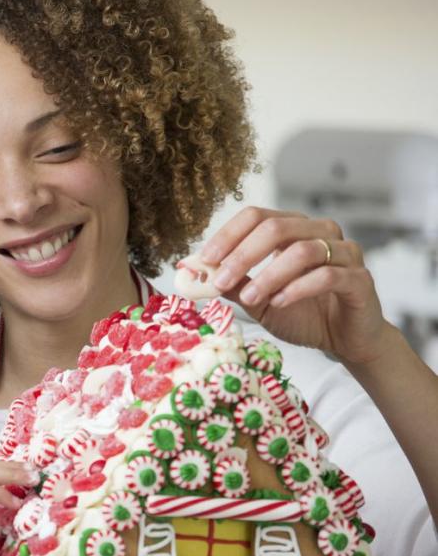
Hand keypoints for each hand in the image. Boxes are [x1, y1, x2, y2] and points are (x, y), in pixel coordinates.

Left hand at [200, 206, 391, 363]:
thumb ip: (233, 284)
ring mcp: (344, 253)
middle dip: (243, 255)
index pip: (256, 216)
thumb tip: (196, 273)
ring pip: (302, 251)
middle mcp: (319, 233)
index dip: (228, 235)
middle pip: (276, 228)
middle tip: (220, 280)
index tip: (205, 259)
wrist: (343, 339)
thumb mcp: (258, 300)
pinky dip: (298, 288)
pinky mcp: (360, 278)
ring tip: (250, 298)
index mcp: (293, 229)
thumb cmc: (301, 313)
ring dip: (269, 276)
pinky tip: (280, 302)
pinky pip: (328, 275)